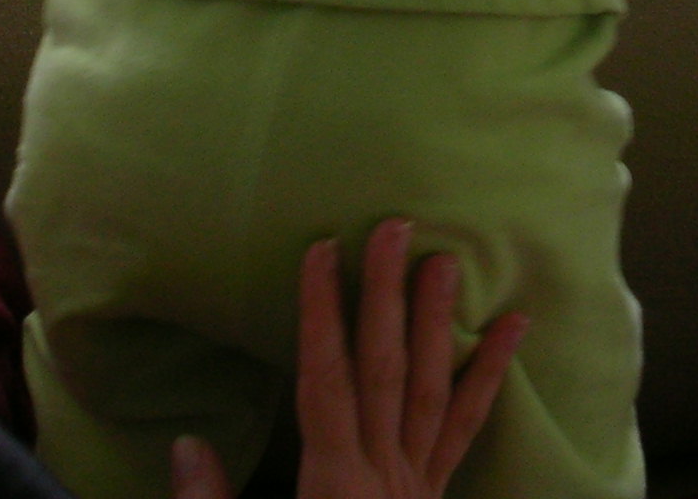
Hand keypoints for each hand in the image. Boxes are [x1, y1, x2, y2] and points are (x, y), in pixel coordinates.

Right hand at [171, 219, 527, 498]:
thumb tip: (185, 445)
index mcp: (331, 487)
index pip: (324, 383)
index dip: (320, 315)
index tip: (320, 249)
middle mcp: (381, 478)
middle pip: (382, 371)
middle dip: (385, 297)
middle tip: (395, 225)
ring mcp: (414, 488)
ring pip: (428, 392)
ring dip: (438, 325)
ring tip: (449, 262)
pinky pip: (463, 432)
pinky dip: (489, 378)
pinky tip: (512, 330)